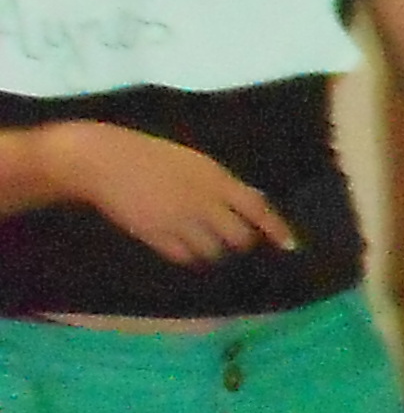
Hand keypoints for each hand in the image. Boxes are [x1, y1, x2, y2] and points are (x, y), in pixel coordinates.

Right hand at [62, 123, 298, 263]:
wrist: (104, 161)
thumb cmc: (151, 155)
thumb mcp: (195, 161)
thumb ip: (223, 184)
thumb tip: (251, 204)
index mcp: (216, 179)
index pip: (258, 208)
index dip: (277, 229)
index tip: (291, 246)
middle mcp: (203, 203)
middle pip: (240, 238)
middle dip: (240, 241)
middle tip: (232, 238)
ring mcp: (180, 222)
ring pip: (214, 252)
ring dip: (215, 251)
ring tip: (205, 241)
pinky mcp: (156, 236)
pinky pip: (185, 257)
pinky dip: (190, 256)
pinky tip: (184, 246)